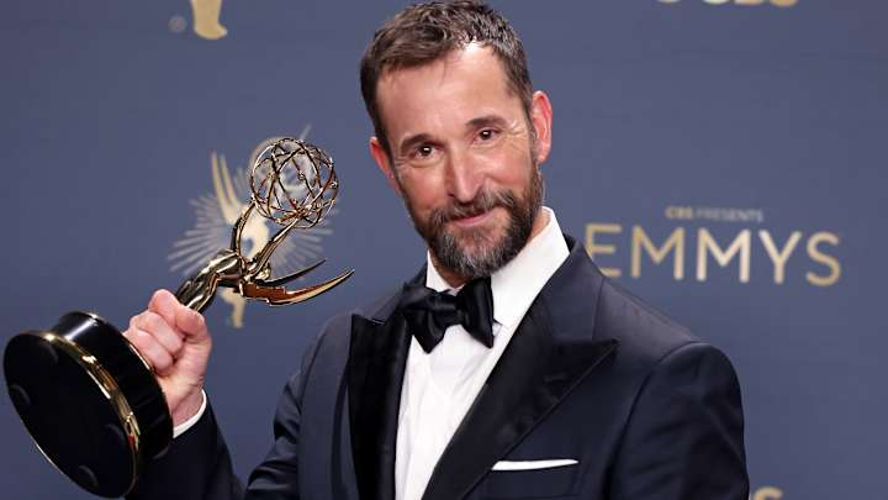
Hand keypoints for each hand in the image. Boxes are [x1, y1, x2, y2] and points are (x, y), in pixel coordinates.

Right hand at [123, 289, 212, 426]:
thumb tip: (184, 311)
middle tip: (176, 352)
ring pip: (142, 336)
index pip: (160, 299)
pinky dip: (152, 363)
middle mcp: (144, 326)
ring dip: (162, 355)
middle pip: (151, 318)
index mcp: (164, 317)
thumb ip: (197, 323)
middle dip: (172, 340)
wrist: (181, 397)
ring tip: (166, 363)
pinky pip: (134, 351)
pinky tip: (155, 369)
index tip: (182, 327)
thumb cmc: (188, 369)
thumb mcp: (201, 342)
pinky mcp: (122, 358)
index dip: (173, 313)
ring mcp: (132, 342)